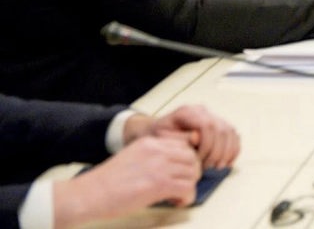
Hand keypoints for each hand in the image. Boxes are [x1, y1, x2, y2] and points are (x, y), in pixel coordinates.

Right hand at [53, 136, 202, 223]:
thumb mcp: (132, 158)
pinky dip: (187, 198)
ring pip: (193, 173)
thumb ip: (152, 158)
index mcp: (150, 142)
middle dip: (191, 173)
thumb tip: (172, 169)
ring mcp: (159, 166)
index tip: (180, 173)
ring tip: (177, 196)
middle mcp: (157, 150)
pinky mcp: (159, 184)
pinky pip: (188, 188)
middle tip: (182, 185)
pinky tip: (176, 202)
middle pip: (192, 157)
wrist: (89, 194)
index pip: (183, 145)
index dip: (186, 161)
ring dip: (189, 186)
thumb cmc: (106, 183)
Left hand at [129, 105, 239, 169]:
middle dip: (218, 151)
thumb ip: (179, 139)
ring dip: (227, 151)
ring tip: (219, 167)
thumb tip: (198, 139)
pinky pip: (232, 134)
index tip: (199, 161)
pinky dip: (233, 148)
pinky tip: (228, 161)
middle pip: (221, 128)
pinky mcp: (217, 124)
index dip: (208, 145)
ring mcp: (211, 116)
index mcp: (187, 112)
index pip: (208, 125)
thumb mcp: (161, 139)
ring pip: (229, 131)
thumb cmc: (156, 138)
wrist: (153, 132)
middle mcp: (202, 111)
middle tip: (210, 168)